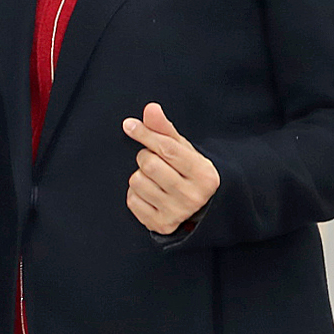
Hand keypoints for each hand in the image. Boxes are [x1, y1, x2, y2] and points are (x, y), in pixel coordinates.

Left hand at [123, 102, 219, 234]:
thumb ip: (165, 129)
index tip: (129, 125)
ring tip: (154, 179)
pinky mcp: (161, 225)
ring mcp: (177, 213)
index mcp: (204, 175)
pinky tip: (150, 194)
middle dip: (145, 157)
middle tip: (154, 161)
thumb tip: (150, 108)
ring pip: (137, 181)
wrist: (198, 211)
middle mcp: (193, 196)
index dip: (145, 134)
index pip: (167, 149)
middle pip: (149, 164)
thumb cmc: (187, 173)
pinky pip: (132, 200)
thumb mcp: (183, 150)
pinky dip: (135, 194)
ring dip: (140, 176)